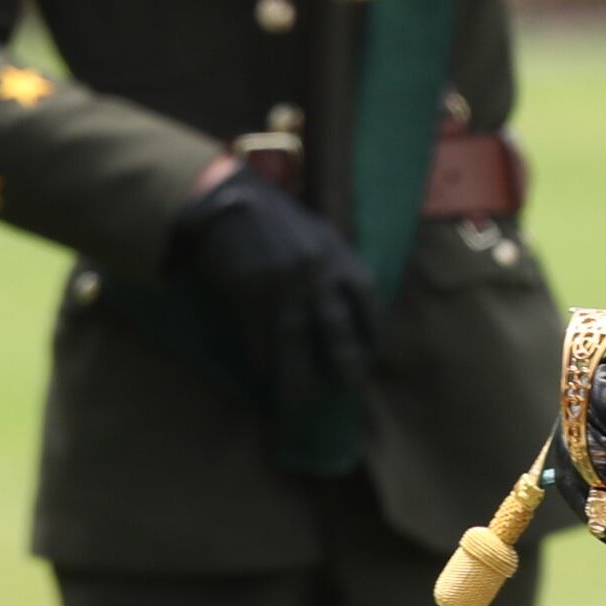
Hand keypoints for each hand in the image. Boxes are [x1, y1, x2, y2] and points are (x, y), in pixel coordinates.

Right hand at [165, 167, 377, 401]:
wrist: (231, 199)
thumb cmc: (280, 220)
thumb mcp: (321, 235)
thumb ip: (338, 268)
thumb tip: (353, 309)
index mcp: (336, 256)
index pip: (367, 301)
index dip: (373, 332)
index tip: (374, 356)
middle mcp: (314, 274)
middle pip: (335, 330)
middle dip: (345, 365)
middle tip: (349, 391)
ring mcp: (279, 286)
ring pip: (293, 343)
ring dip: (298, 379)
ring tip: (301, 406)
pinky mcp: (246, 293)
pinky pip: (257, 337)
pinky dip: (262, 361)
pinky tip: (265, 380)